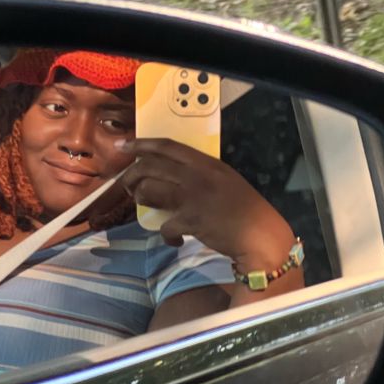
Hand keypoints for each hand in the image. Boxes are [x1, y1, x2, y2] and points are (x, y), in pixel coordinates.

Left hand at [116, 137, 295, 270]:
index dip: (141, 144)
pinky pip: (165, 225)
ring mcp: (192, 197)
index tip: (123, 145)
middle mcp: (196, 175)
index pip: (166, 145)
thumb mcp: (223, 178)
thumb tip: (172, 174)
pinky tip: (174, 239)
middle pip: (151, 166)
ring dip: (141, 198)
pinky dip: (166, 234)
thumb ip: (200, 172)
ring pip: (150, 190)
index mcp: (205, 161)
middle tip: (126, 184)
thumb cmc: (244, 207)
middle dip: (131, 174)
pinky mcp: (191, 221)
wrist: (259, 234)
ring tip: (143, 204)